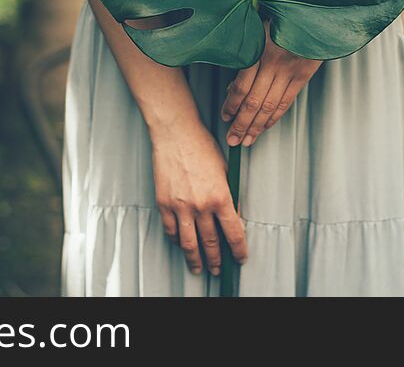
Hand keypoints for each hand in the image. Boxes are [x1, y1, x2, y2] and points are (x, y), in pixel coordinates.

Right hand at [150, 122, 247, 275]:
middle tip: (218, 269)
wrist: (176, 133)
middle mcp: (201, 205)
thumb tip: (233, 217)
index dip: (238, 250)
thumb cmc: (201, 146)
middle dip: (216, 260)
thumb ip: (229, 196)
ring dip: (195, 259)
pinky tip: (180, 244)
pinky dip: (176, 241)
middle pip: (211, 242)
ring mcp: (180, 206)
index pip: (234, 233)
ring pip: (189, 243)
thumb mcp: (225, 171)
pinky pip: (170, 230)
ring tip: (198, 268)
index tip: (240, 258)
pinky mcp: (164, 203)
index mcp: (220, 196)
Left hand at [221, 21, 321, 146]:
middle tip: (232, 139)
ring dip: (257, 126)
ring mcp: (290, 70)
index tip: (224, 116)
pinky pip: (287, 101)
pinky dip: (274, 117)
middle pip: (254, 102)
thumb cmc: (279, 15)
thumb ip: (245, 56)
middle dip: (241, 124)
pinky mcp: (304, 74)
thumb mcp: (255, 29)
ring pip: (270, 106)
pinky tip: (265, 126)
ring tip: (247, 140)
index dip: (231, 105)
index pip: (241, 86)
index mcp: (258, 50)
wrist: (314, 10)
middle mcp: (273, 63)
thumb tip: (232, 87)